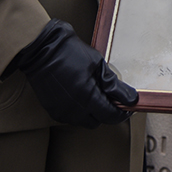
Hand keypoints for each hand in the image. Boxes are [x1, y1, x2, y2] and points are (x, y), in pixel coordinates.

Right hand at [11, 19, 136, 127]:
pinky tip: (81, 95)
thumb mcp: (98, 64)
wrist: (42, 49)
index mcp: (87, 97)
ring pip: (84, 121)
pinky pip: (72, 117)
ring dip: (93, 112)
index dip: (122, 113)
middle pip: (98, 121)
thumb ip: (113, 85)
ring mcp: (61, 111)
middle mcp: (74, 110)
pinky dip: (80, 110)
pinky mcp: (53, 110)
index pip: (110, 116)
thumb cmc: (70, 52)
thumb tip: (130, 98)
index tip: (128, 106)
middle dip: (107, 112)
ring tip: (95, 94)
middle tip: (112, 97)